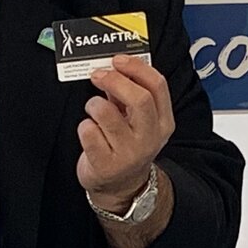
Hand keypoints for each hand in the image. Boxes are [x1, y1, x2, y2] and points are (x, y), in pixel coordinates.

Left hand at [75, 55, 174, 203]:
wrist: (120, 186)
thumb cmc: (126, 146)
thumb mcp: (137, 120)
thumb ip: (129, 94)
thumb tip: (114, 67)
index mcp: (163, 122)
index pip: (157, 86)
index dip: (136, 67)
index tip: (117, 60)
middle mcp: (149, 138)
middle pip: (139, 98)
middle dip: (114, 80)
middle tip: (98, 75)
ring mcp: (128, 153)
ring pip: (107, 113)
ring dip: (94, 104)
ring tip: (94, 109)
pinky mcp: (105, 164)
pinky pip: (88, 132)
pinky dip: (84, 126)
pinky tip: (89, 131)